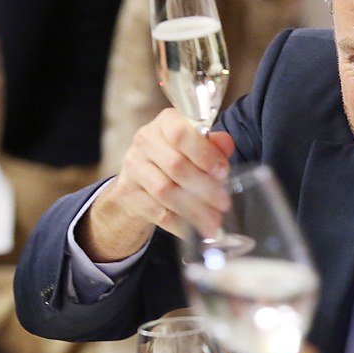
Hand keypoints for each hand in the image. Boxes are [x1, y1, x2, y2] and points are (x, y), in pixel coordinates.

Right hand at [76, 108, 234, 261]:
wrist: (142, 174)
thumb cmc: (179, 154)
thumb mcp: (198, 144)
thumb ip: (214, 144)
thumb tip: (225, 144)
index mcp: (166, 122)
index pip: (181, 134)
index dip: (204, 154)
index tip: (223, 172)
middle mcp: (145, 140)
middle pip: (175, 166)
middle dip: (205, 188)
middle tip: (224, 204)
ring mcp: (133, 166)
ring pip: (165, 192)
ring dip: (193, 210)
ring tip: (214, 222)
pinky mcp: (128, 191)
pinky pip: (156, 212)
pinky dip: (178, 223)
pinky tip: (194, 230)